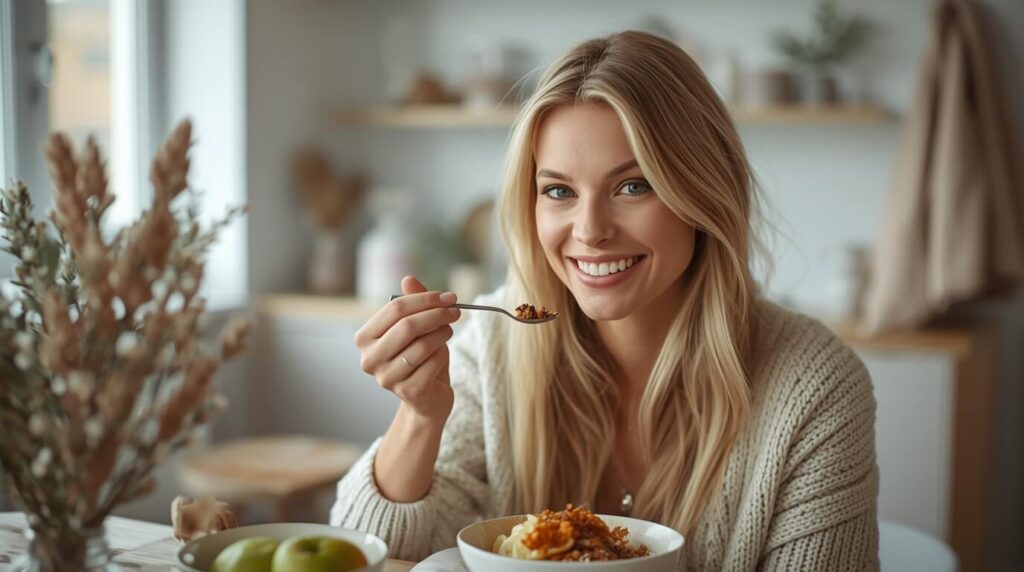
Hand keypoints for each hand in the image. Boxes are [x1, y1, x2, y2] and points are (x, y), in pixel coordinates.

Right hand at [355, 276, 459, 422]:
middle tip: (455, 310)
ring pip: (422, 345)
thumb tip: (408, 279)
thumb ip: (413, 304)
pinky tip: (442, 354)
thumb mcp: (417, 328)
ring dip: (442, 333)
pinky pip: (432, 363)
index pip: (394, 309)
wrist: (427, 398)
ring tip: (449, 330)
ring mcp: (386, 378)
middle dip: (436, 314)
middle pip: (407, 326)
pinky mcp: (407, 391)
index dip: (425, 299)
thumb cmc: (420, 358)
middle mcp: (369, 359)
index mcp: (364, 338)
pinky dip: (442, 354)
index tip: (448, 297)